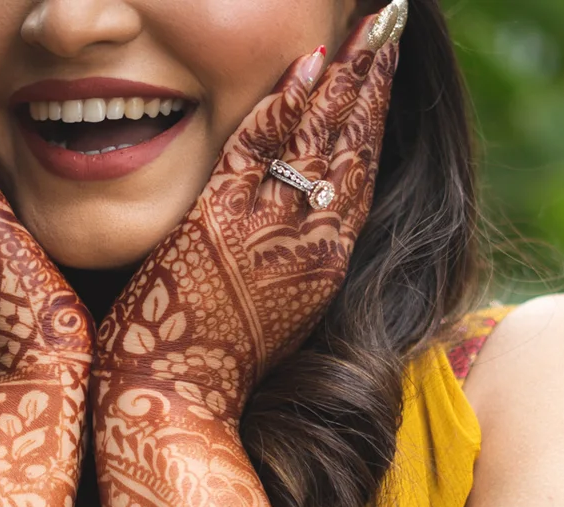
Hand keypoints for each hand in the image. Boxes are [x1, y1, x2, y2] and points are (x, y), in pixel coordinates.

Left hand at [94, 5, 402, 421]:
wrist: (172, 410)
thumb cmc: (200, 371)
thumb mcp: (258, 312)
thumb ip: (272, 263)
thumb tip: (269, 233)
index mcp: (320, 268)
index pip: (358, 174)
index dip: (373, 117)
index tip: (383, 67)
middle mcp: (310, 248)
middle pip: (354, 147)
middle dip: (375, 78)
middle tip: (391, 22)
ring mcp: (271, 235)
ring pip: (320, 141)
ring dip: (345, 77)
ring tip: (367, 27)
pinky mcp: (224, 228)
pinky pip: (264, 152)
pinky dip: (287, 104)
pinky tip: (306, 62)